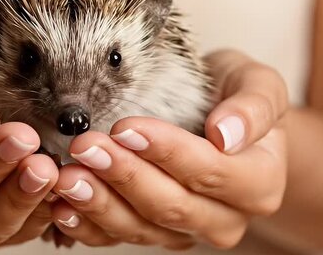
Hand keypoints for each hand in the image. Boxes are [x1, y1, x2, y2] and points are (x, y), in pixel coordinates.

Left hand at [49, 49, 287, 248]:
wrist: (222, 119)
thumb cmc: (236, 97)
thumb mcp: (258, 84)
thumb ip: (254, 106)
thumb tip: (226, 134)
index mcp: (259, 183)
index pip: (208, 171)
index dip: (165, 151)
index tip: (126, 127)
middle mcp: (225, 218)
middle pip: (170, 204)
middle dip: (124, 175)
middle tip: (85, 148)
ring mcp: (186, 231)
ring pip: (141, 227)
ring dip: (100, 203)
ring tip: (67, 177)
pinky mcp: (154, 233)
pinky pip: (119, 237)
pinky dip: (89, 225)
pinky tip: (63, 206)